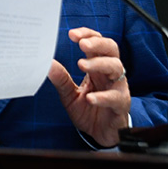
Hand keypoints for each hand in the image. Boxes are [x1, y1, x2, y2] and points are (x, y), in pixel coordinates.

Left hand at [48, 27, 130, 147]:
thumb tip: (47, 64)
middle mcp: (110, 73)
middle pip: (111, 49)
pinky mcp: (120, 104)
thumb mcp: (70, 95)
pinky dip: (102, 96)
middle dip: (97, 43)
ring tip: (81, 65)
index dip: (87, 35)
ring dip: (99, 63)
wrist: (102, 134)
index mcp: (98, 67)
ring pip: (116, 67)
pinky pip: (115, 97)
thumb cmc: (89, 110)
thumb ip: (61, 80)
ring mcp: (117, 87)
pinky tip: (90, 98)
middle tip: (82, 44)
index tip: (72, 34)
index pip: (97, 43)